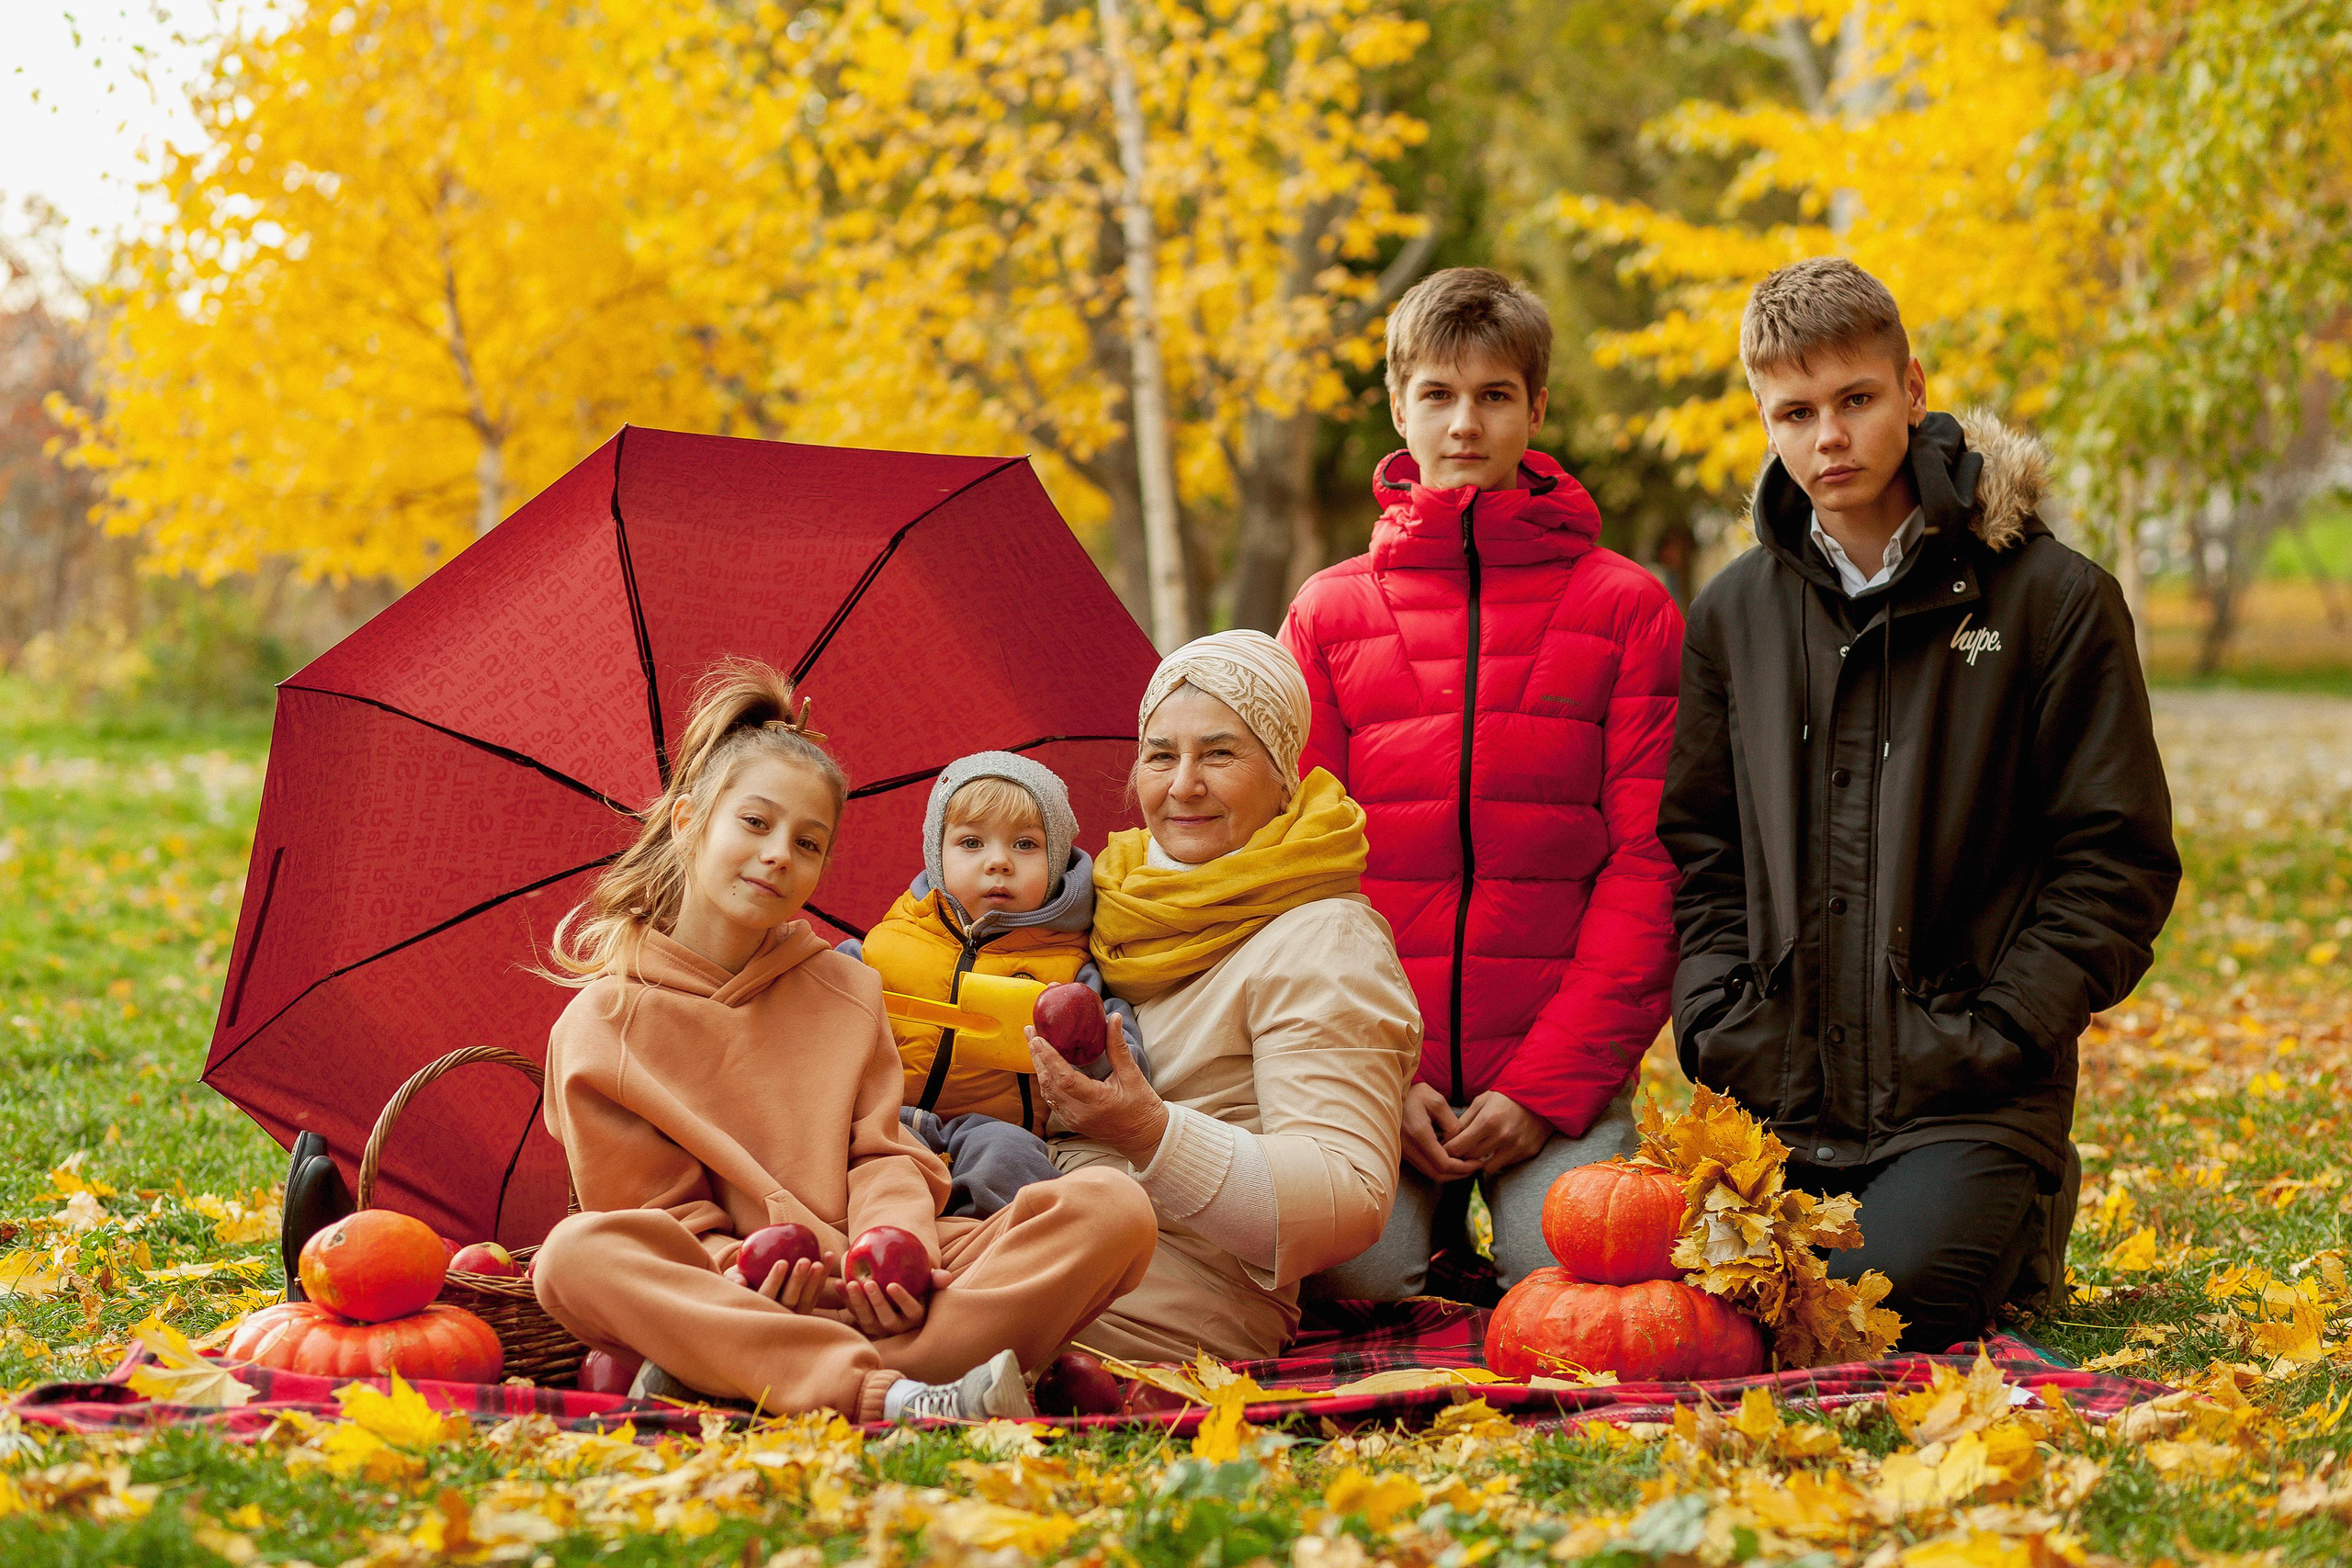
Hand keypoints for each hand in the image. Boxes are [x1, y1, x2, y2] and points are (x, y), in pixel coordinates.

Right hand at [724, 1253, 836, 1314]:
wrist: (752, 1294)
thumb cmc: (740, 1284)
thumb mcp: (730, 1283)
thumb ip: (732, 1280)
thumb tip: (740, 1282)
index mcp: (758, 1308)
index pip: (767, 1296)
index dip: (775, 1280)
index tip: (782, 1262)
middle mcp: (776, 1315)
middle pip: (790, 1300)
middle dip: (798, 1281)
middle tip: (804, 1261)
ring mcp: (793, 1315)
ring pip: (806, 1300)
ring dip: (814, 1282)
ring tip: (820, 1262)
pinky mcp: (806, 1310)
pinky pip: (816, 1293)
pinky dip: (824, 1277)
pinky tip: (829, 1256)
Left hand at [836, 1268, 952, 1338]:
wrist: (899, 1292)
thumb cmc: (918, 1286)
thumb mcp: (928, 1284)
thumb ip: (936, 1279)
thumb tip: (947, 1277)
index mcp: (916, 1316)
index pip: (912, 1310)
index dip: (902, 1299)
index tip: (892, 1285)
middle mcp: (899, 1327)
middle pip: (887, 1319)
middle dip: (877, 1302)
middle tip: (868, 1282)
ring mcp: (880, 1329)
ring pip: (868, 1320)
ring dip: (858, 1302)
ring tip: (850, 1283)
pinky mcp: (865, 1325)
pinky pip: (854, 1314)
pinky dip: (845, 1300)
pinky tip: (837, 1284)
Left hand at [1029, 1011, 1167, 1166]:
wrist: (1143, 1137)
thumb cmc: (1142, 1106)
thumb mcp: (1132, 1075)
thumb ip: (1118, 1047)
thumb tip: (1113, 1017)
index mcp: (1097, 1101)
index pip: (1065, 1079)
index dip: (1048, 1058)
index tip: (1038, 1038)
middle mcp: (1080, 1113)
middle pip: (1049, 1083)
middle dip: (1036, 1056)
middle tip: (1031, 1031)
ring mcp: (1073, 1119)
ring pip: (1047, 1092)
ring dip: (1038, 1067)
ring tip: (1033, 1042)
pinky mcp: (1071, 1121)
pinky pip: (1052, 1099)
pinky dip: (1045, 1080)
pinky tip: (1043, 1064)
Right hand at [1401, 1083, 1478, 1181]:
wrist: (1389, 1093)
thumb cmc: (1415, 1094)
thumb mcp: (1438, 1102)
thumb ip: (1452, 1125)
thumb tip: (1456, 1145)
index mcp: (1419, 1133)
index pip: (1443, 1163)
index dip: (1463, 1168)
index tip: (1477, 1163)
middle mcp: (1408, 1146)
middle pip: (1437, 1174)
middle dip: (1459, 1174)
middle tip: (1474, 1166)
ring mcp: (1404, 1151)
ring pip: (1430, 1173)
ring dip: (1450, 1173)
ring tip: (1466, 1164)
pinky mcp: (1403, 1152)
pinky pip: (1424, 1167)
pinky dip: (1439, 1168)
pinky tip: (1451, 1159)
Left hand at [1443, 1091, 1551, 1174]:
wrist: (1541, 1095)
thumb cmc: (1506, 1097)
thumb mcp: (1482, 1102)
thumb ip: (1464, 1121)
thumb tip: (1447, 1140)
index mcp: (1487, 1121)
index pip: (1458, 1147)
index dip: (1449, 1150)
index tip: (1448, 1148)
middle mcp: (1502, 1136)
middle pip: (1471, 1158)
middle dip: (1464, 1154)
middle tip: (1463, 1149)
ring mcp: (1517, 1146)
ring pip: (1487, 1167)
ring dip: (1482, 1160)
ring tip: (1482, 1149)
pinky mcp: (1528, 1152)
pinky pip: (1505, 1164)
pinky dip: (1500, 1159)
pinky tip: (1501, 1147)